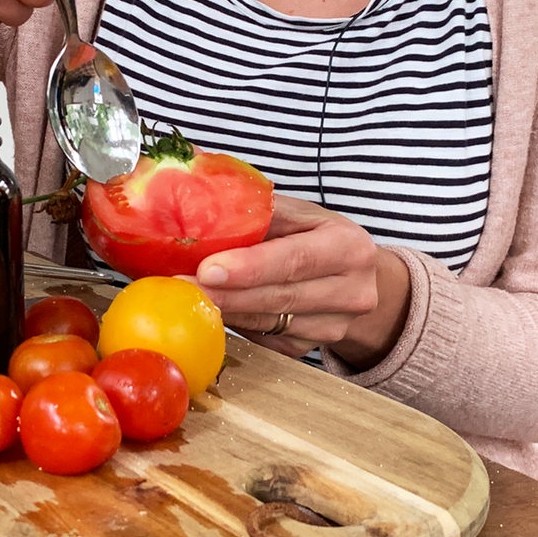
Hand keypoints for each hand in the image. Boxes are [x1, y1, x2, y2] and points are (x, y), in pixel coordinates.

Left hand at [194, 195, 410, 369]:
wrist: (355, 278)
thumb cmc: (317, 236)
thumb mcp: (300, 214)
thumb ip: (259, 208)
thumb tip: (198, 188)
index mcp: (348, 247)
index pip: (295, 259)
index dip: (250, 267)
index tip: (208, 269)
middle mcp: (351, 291)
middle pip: (279, 297)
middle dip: (226, 293)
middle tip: (182, 285)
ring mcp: (334, 327)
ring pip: (268, 323)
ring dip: (224, 309)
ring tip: (186, 295)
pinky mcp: (311, 348)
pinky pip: (264, 338)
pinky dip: (235, 323)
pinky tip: (212, 308)